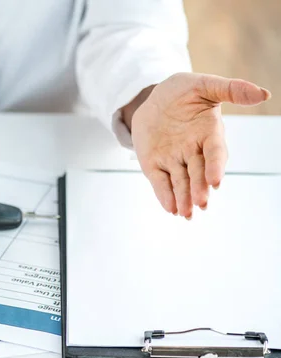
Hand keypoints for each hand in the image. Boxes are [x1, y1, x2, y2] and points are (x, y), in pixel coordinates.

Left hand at [129, 72, 270, 218]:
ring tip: (186, 213)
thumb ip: (231, 90)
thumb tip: (263, 93)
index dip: (216, 167)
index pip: (215, 153)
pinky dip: (164, 195)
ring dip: (184, 198)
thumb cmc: (183, 91)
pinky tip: (170, 208)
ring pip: (181, 182)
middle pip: (198, 173)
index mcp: (209, 133)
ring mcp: (174, 159)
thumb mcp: (205, 85)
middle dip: (200, 188)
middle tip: (201, 203)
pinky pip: (160, 182)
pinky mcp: (155, 165)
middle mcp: (193, 151)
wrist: (154, 99)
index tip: (216, 182)